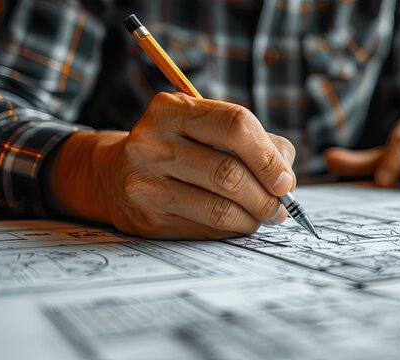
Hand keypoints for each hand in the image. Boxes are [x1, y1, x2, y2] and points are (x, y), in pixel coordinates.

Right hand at [50, 92, 295, 239]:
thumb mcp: (207, 127)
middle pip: (230, 173)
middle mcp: (153, 142)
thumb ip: (254, 141)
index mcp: (172, 109)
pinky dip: (232, 229)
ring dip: (254, 217)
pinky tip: (236, 222)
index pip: (236, 124)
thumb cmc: (178, 147)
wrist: (113, 175)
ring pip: (220, 207)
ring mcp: (146, 182)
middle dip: (267, 196)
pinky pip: (206, 228)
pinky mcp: (147, 218)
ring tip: (264, 216)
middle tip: (281, 206)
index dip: (268, 156)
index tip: (285, 179)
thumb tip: (286, 177)